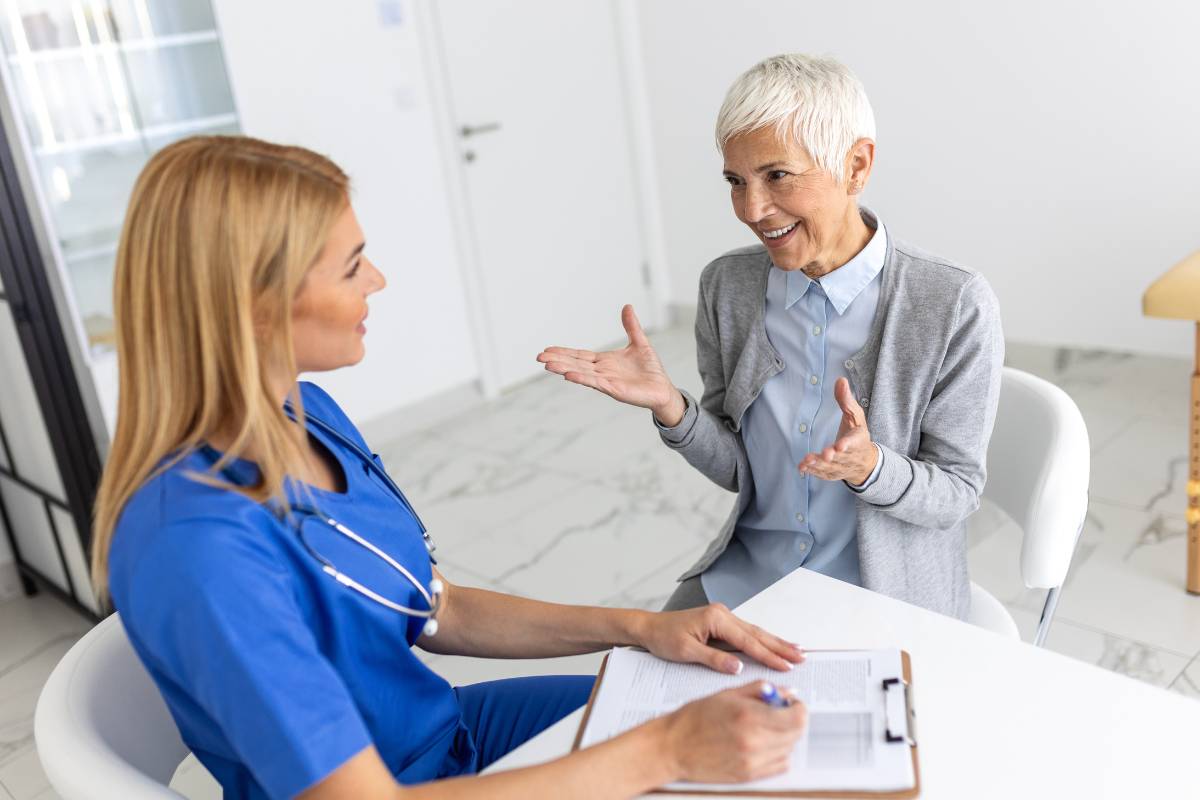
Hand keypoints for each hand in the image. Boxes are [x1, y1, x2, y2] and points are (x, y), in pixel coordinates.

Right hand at [537, 305, 684, 424]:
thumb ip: (631, 326)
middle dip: (557, 360)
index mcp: (605, 361)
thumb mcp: (639, 343)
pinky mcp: (614, 389)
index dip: (564, 352)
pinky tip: (568, 375)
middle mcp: (602, 371)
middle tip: (539, 357)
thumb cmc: (651, 370)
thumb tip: (626, 307)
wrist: (663, 389)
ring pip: (581, 373)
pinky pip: (595, 382)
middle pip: (575, 363)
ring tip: (547, 365)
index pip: (580, 355)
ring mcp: (606, 381)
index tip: (548, 349)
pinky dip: (582, 378)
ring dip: (564, 368)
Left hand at [635, 603, 804, 673]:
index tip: (786, 666)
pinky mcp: (721, 623)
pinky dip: (761, 640)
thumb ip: (714, 659)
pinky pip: (746, 633)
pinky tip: (773, 644)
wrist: (649, 627)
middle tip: (802, 657)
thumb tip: (739, 666)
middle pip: (757, 633)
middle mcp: (723, 614)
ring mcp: (723, 617)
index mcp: (716, 619)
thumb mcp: (686, 652)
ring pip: (754, 632)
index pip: (748, 641)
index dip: (768, 655)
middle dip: (780, 646)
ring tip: (795, 650)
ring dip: (775, 642)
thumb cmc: (664, 638)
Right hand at [660, 682, 806, 783]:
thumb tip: (785, 692)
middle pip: (796, 733)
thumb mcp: (727, 694)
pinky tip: (762, 743)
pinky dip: (778, 753)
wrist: (673, 747)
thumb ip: (759, 690)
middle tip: (780, 712)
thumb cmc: (694, 719)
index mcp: (749, 716)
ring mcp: (752, 761)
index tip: (791, 703)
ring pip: (789, 749)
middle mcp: (754, 740)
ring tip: (766, 727)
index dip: (798, 707)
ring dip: (785, 736)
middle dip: (793, 720)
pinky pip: (780, 765)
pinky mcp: (748, 775)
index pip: (797, 717)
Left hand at [798, 377, 877, 484]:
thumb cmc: (857, 433)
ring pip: (831, 467)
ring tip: (808, 460)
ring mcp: (842, 467)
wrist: (865, 462)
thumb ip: (846, 400)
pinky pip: (822, 474)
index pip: (854, 442)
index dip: (847, 444)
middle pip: (841, 458)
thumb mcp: (855, 415)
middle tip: (825, 454)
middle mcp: (851, 456)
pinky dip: (813, 472)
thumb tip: (840, 379)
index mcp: (859, 440)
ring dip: (819, 464)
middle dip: (832, 456)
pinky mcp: (832, 474)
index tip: (840, 445)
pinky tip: (802, 467)